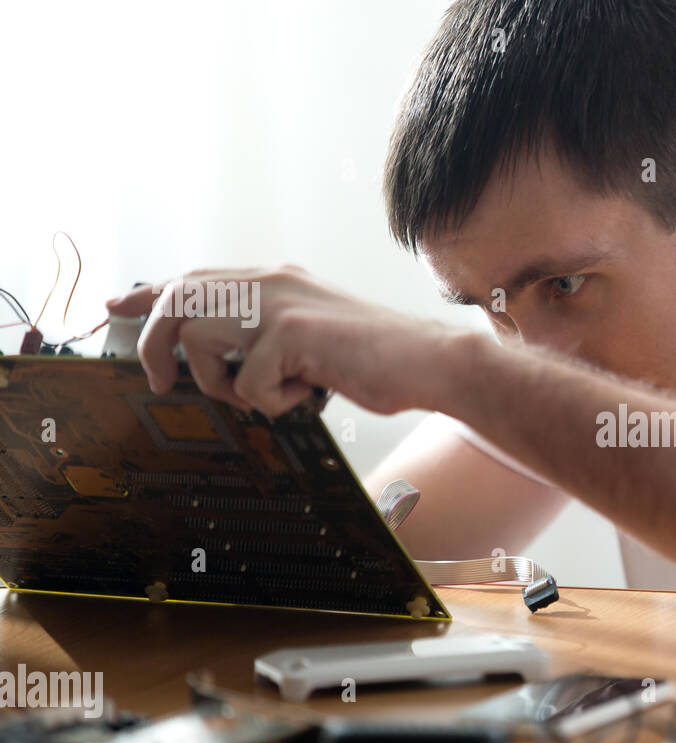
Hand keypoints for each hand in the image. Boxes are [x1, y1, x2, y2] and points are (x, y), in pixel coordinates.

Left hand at [105, 265, 451, 416]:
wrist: (429, 361)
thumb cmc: (378, 358)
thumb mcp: (311, 336)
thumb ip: (267, 333)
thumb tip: (222, 359)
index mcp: (275, 280)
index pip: (194, 277)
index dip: (149, 293)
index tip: (118, 305)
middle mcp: (271, 282)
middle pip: (178, 300)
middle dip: (158, 346)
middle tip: (165, 382)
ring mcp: (280, 304)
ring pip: (201, 344)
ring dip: (227, 386)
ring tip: (273, 392)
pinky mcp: (292, 333)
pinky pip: (249, 384)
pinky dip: (276, 404)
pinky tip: (311, 393)